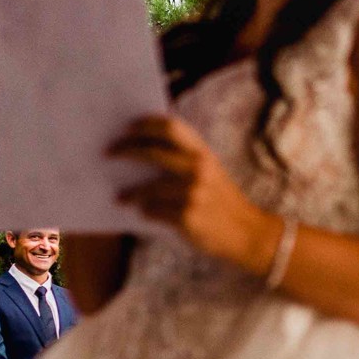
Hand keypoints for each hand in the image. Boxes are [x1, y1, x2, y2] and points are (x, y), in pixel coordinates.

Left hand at [110, 115, 274, 272]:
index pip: (170, 127)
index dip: (144, 124)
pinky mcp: (187, 217)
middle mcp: (199, 169)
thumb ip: (185, 158)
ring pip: (148, 188)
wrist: (248, 233)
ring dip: (130, 193)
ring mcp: (193, 193)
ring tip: (121, 197)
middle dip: (126, 151)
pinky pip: (154, 212)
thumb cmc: (222, 201)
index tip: (126, 128)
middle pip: (152, 151)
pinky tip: (144, 213)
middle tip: (110, 154)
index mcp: (204, 153)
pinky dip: (146, 212)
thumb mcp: (211, 171)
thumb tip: (142, 148)